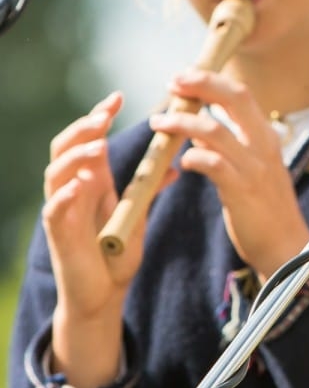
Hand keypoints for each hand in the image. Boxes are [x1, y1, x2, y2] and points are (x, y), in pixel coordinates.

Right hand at [43, 92, 141, 385]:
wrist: (105, 290)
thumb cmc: (116, 249)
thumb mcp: (139, 211)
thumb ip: (151, 186)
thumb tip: (175, 163)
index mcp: (93, 179)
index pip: (89, 138)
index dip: (99, 116)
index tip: (118, 97)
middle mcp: (74, 188)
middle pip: (65, 147)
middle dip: (83, 128)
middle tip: (105, 115)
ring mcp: (63, 210)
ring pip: (55, 173)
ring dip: (75, 157)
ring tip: (99, 147)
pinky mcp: (59, 235)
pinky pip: (54, 210)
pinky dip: (64, 195)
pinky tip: (79, 185)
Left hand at [151, 69, 308, 278]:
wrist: (288, 247)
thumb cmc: (265, 209)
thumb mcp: (253, 170)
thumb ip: (230, 147)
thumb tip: (199, 128)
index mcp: (266, 137)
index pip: (241, 95)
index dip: (212, 80)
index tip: (184, 76)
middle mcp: (264, 146)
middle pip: (234, 99)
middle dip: (202, 84)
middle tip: (173, 82)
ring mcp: (255, 167)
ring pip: (216, 131)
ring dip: (183, 122)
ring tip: (158, 122)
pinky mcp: (243, 191)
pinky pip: (214, 165)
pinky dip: (194, 156)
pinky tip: (181, 159)